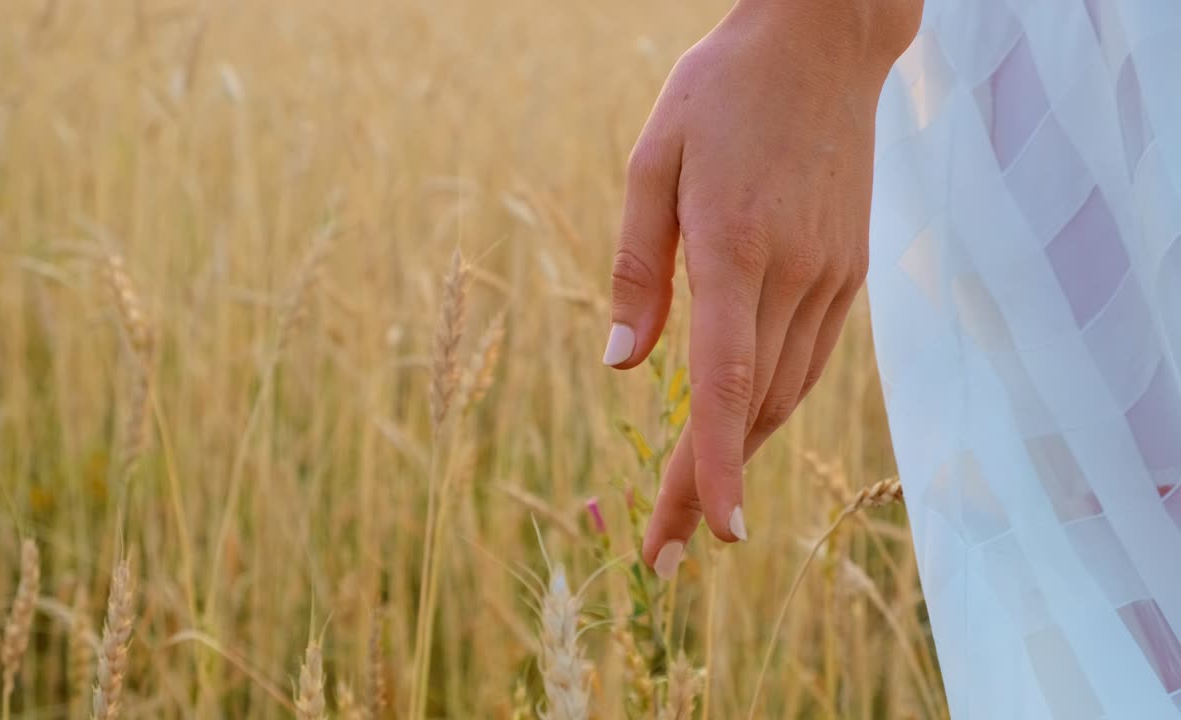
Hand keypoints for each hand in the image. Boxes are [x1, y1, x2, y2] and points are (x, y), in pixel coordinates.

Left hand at [602, 1, 919, 577]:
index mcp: (737, 245)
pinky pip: (809, 359)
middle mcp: (795, 274)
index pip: (725, 379)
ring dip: (740, 452)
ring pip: (784, 392)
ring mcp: (832, 276)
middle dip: (708, 483)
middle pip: (752, 406)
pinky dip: (772, 404)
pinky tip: (743, 426)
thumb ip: (637, 269)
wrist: (825, 43)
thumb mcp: (654, 162)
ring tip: (698, 503)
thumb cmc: (723, 94)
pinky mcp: (848, 272)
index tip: (708, 532)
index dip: (714, 462)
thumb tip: (622, 366)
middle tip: (664, 549)